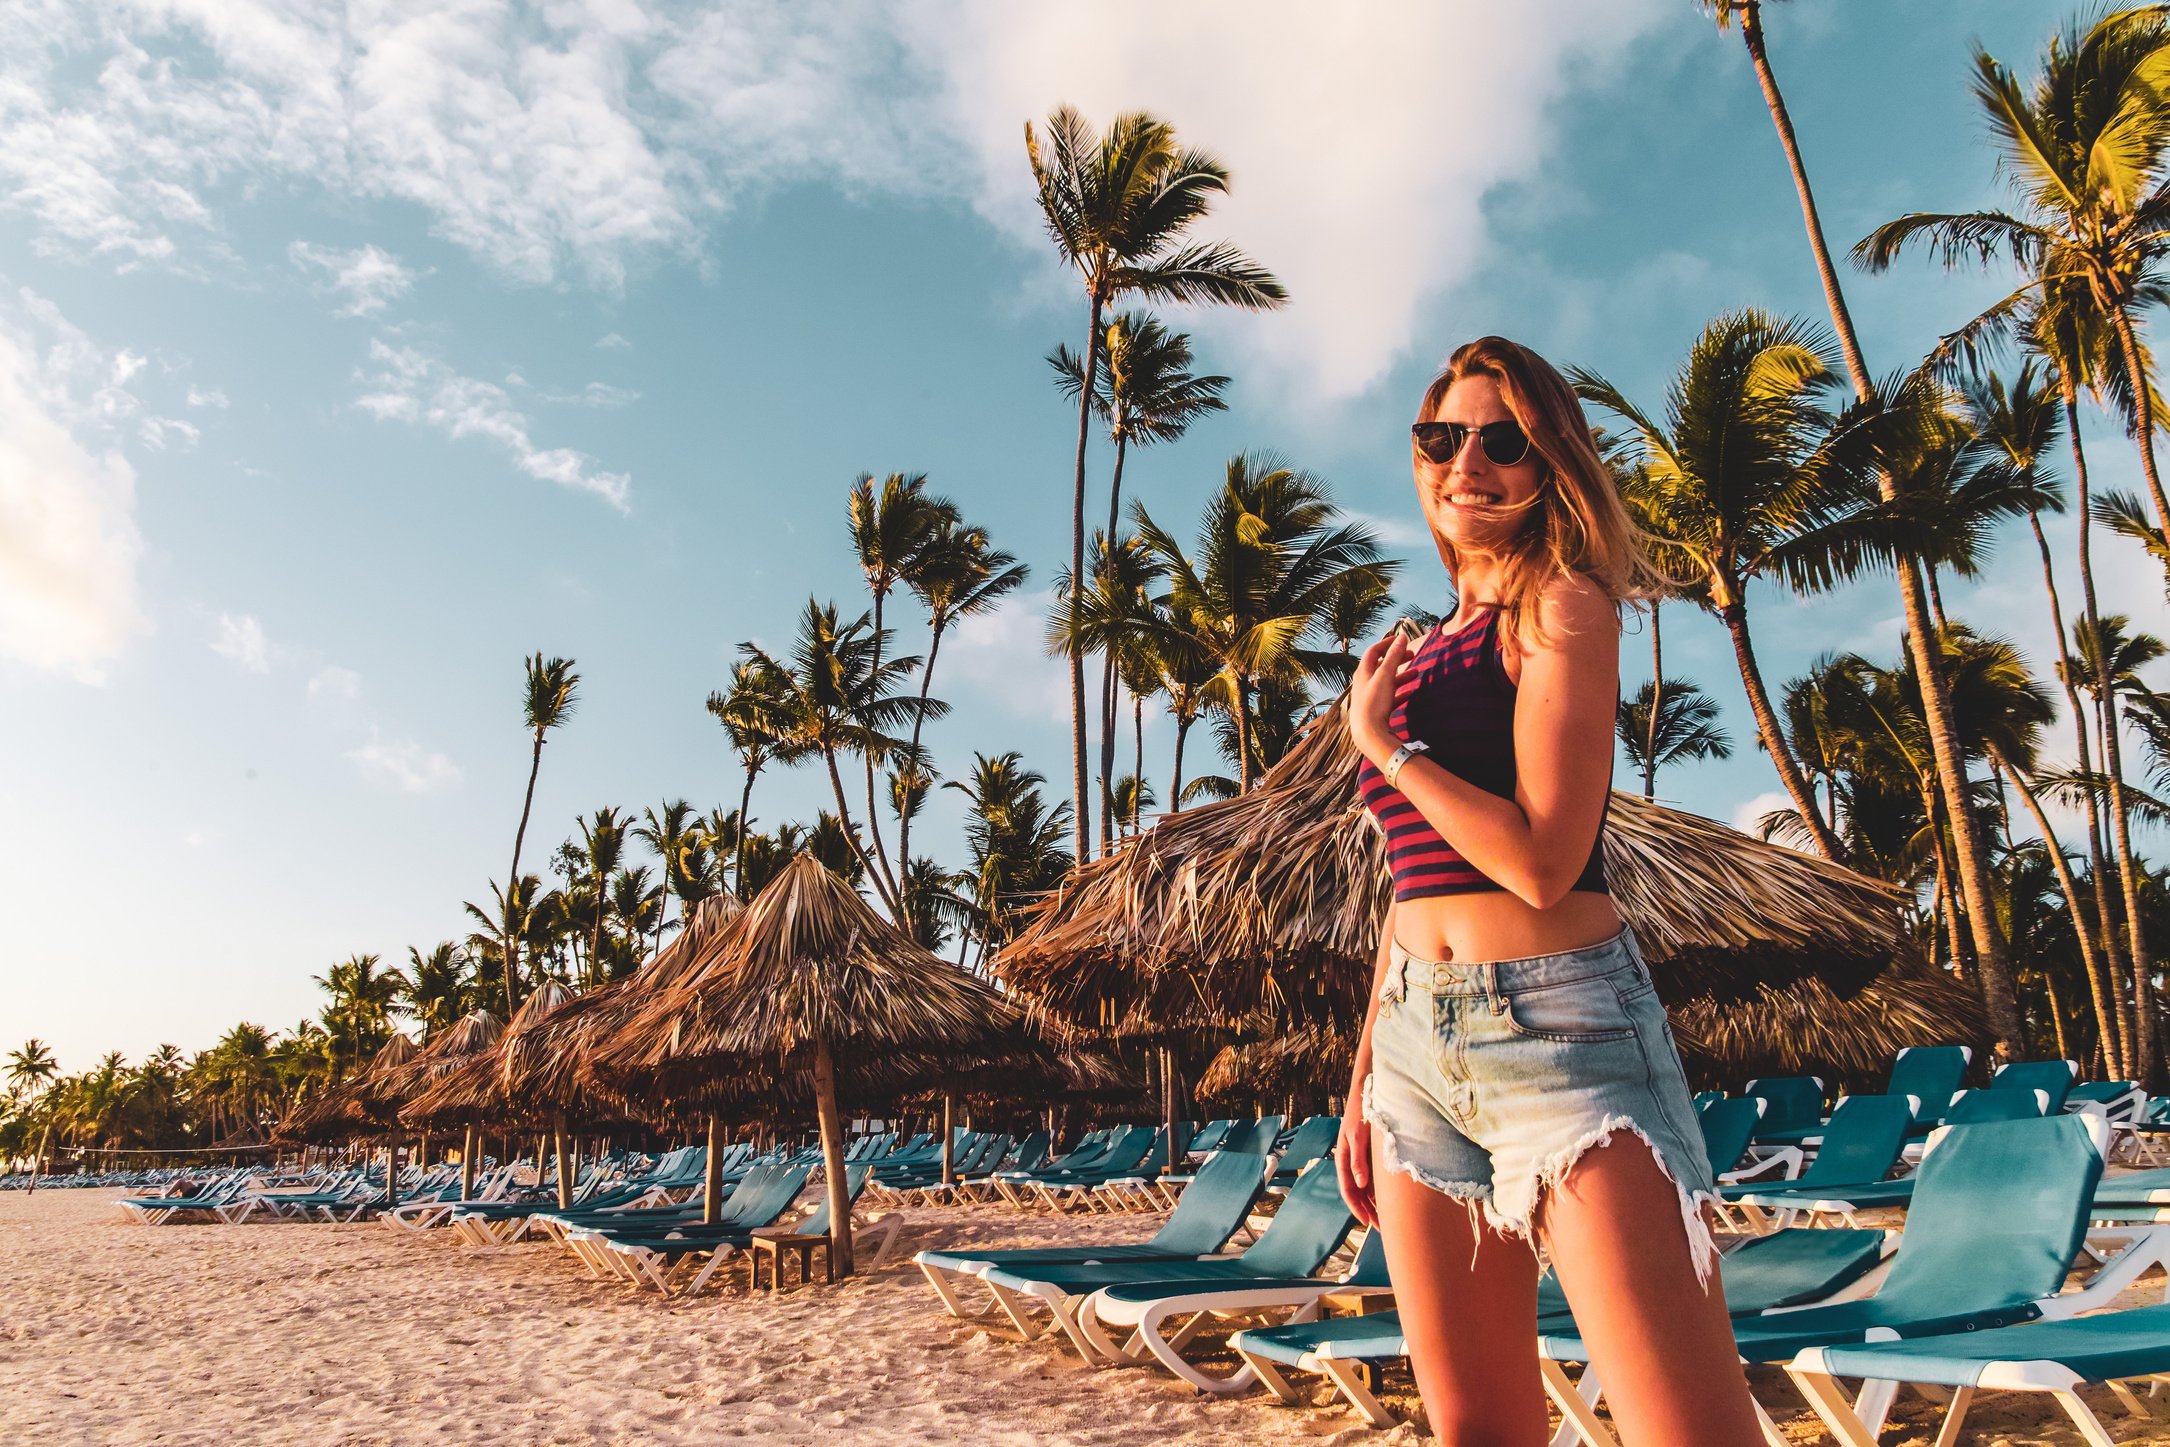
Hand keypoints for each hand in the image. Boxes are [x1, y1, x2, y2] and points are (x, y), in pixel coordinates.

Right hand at [1336, 1089, 1376, 1227]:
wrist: (1370, 1091)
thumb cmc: (1362, 1111)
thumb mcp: (1359, 1136)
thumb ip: (1358, 1159)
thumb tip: (1361, 1185)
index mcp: (1343, 1158)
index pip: (1348, 1190)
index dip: (1357, 1208)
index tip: (1368, 1222)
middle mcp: (1351, 1161)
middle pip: (1358, 1193)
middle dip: (1368, 1211)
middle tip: (1382, 1228)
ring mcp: (1361, 1159)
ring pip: (1367, 1188)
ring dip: (1375, 1204)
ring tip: (1388, 1220)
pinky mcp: (1371, 1155)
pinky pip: (1375, 1178)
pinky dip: (1381, 1191)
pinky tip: (1391, 1200)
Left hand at [1349, 633, 1409, 762]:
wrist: (1368, 734)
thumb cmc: (1374, 703)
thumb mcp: (1385, 676)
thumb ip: (1394, 656)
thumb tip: (1402, 637)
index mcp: (1363, 672)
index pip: (1373, 651)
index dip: (1387, 643)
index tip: (1402, 639)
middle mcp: (1364, 683)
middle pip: (1381, 666)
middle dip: (1397, 659)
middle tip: (1412, 655)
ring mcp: (1370, 697)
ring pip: (1387, 682)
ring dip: (1402, 675)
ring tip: (1417, 672)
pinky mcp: (1376, 711)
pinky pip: (1390, 697)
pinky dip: (1401, 692)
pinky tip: (1412, 692)